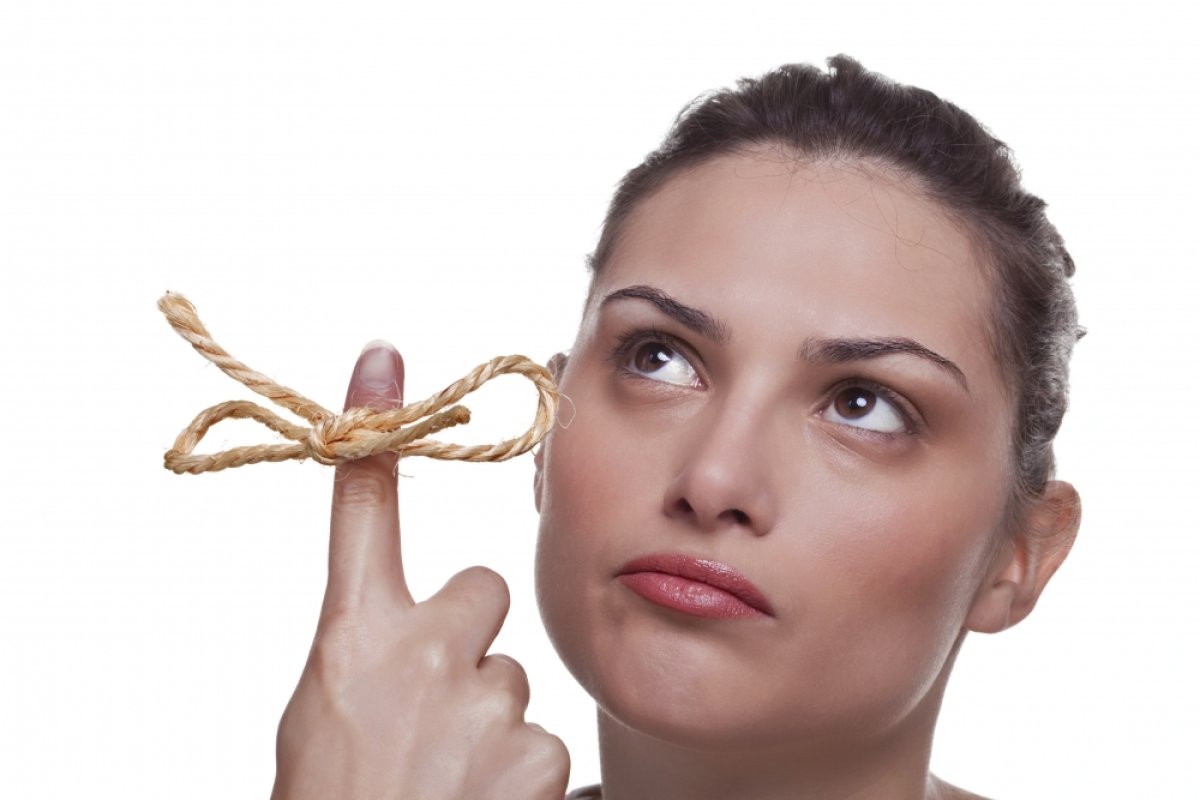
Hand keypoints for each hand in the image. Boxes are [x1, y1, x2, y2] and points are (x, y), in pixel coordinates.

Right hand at [272, 342, 568, 799]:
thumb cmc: (336, 794)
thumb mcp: (324, 711)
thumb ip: (370, 652)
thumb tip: (412, 626)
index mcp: (350, 638)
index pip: (363, 512)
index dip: (373, 431)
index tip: (384, 361)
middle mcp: (418, 653)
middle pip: (482, 593)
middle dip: (466, 641)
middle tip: (433, 709)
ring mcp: (481, 701)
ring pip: (512, 679)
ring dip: (489, 720)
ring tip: (448, 776)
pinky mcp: (535, 752)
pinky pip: (541, 737)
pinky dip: (517, 772)